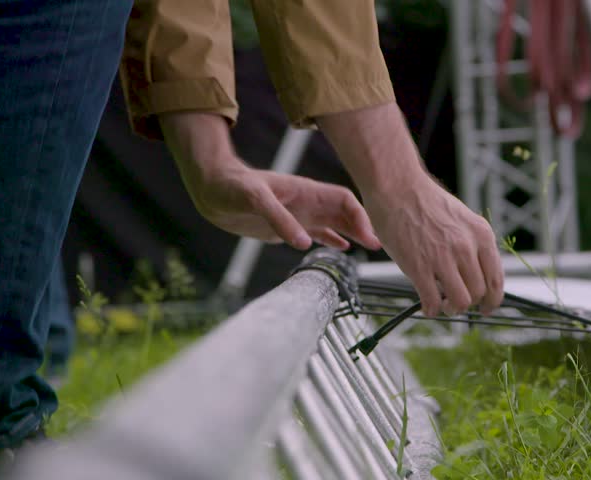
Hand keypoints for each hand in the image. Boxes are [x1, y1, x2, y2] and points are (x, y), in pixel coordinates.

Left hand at [159, 112, 380, 250]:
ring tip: (369, 248)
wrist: (212, 190)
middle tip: (378, 247)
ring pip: (335, 223)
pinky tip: (343, 248)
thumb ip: (280, 219)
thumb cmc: (232, 187)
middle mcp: (306, 202)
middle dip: (362, 227)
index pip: (343, 200)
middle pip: (344, 213)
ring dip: (352, 233)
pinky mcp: (288, 226)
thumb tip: (304, 243)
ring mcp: (299, 214)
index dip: (359, 216)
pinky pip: (318, 232)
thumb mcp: (255, 199)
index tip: (368, 237)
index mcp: (304, 191)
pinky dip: (332, 239)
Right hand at [317, 103, 503, 315]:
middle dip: (468, 304)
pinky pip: (432, 301)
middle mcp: (466, 247)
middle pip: (479, 293)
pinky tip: (426, 306)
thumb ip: (471, 243)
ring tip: (442, 305)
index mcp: (481, 234)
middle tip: (454, 302)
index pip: (496, 279)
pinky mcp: (419, 266)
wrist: (396, 186)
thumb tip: (474, 273)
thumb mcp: (460, 218)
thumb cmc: (424, 201)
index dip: (492, 300)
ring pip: (460, 302)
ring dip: (451, 310)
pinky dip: (431, 310)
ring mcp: (443, 257)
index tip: (484, 308)